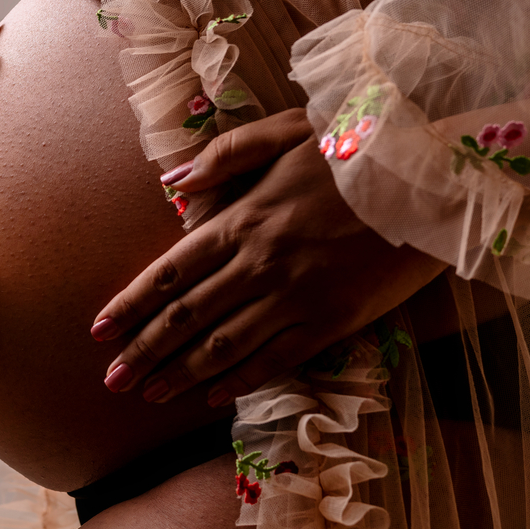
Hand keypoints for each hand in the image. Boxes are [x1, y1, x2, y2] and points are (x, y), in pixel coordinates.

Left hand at [90, 109, 445, 405]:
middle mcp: (260, 263)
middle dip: (144, 352)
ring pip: (225, 346)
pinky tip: (212, 396)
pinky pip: (278, 359)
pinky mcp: (334, 319)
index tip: (98, 332)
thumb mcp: (283, 131)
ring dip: (181, 374)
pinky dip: (241, 380)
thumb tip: (171, 185)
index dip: (130, 305)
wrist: (430, 173)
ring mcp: (297, 296)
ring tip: (148, 395)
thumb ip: (223, 157)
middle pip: (187, 317)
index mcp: (243, 219)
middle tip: (111, 381)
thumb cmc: (353, 145)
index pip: (169, 273)